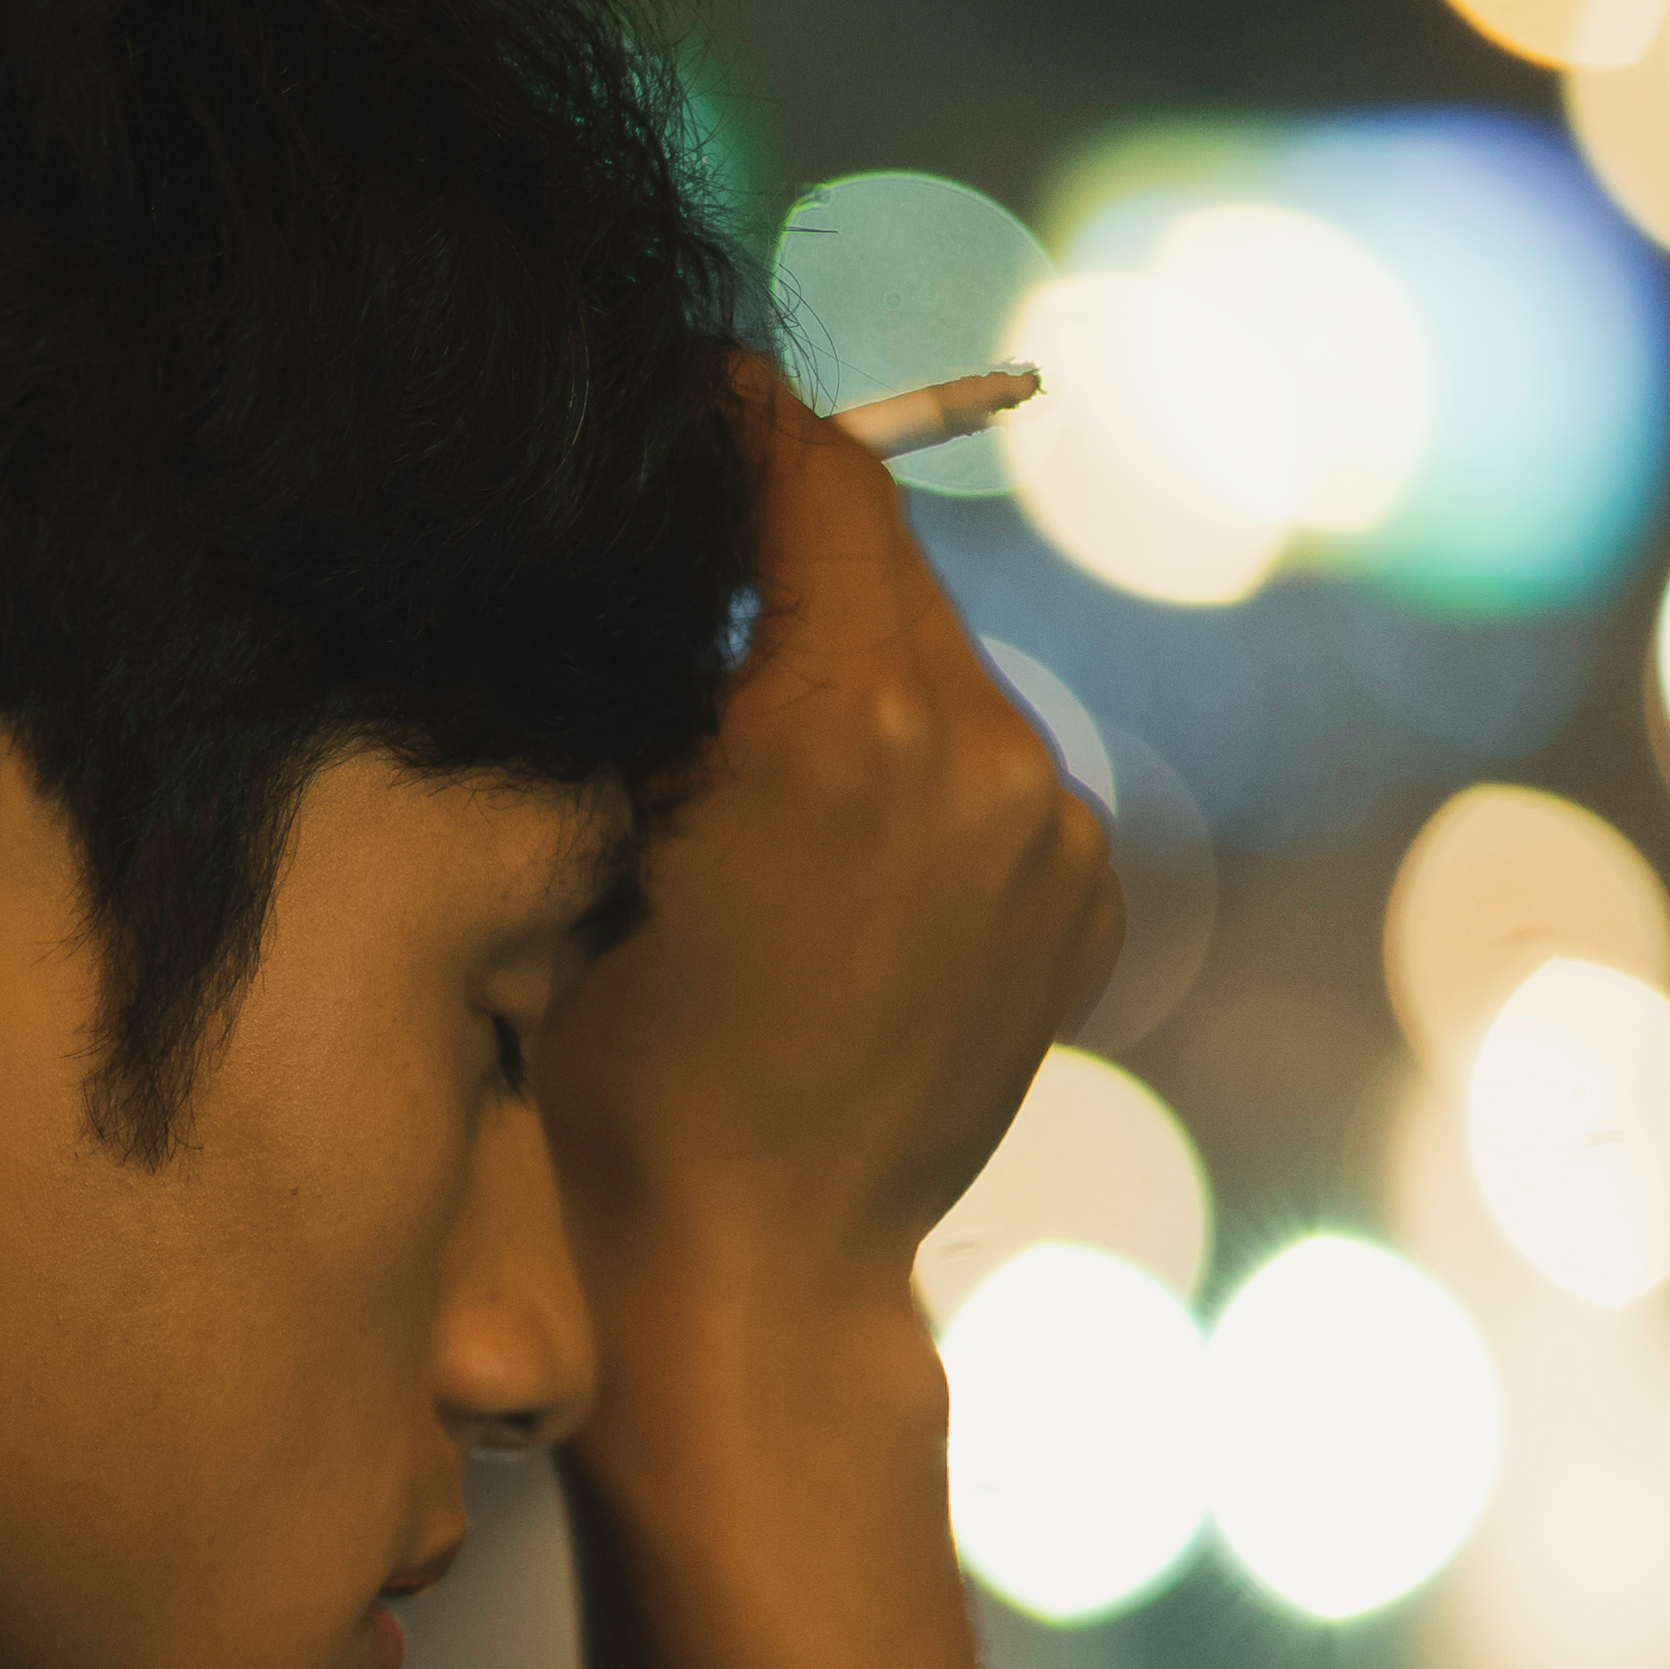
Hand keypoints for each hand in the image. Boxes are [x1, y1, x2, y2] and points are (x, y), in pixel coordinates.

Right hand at [533, 364, 1119, 1409]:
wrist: (749, 1276)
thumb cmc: (612, 1074)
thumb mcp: (584, 839)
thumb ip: (651, 667)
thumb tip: (670, 534)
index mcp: (851, 723)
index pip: (815, 482)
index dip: (740, 419)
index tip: (689, 392)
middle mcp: (985, 756)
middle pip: (887, 567)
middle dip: (791, 554)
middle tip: (691, 553)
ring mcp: (1052, 834)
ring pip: (940, 672)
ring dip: (850, 673)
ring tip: (749, 753)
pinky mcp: (1084, 898)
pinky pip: (985, 774)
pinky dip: (910, 775)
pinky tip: (823, 857)